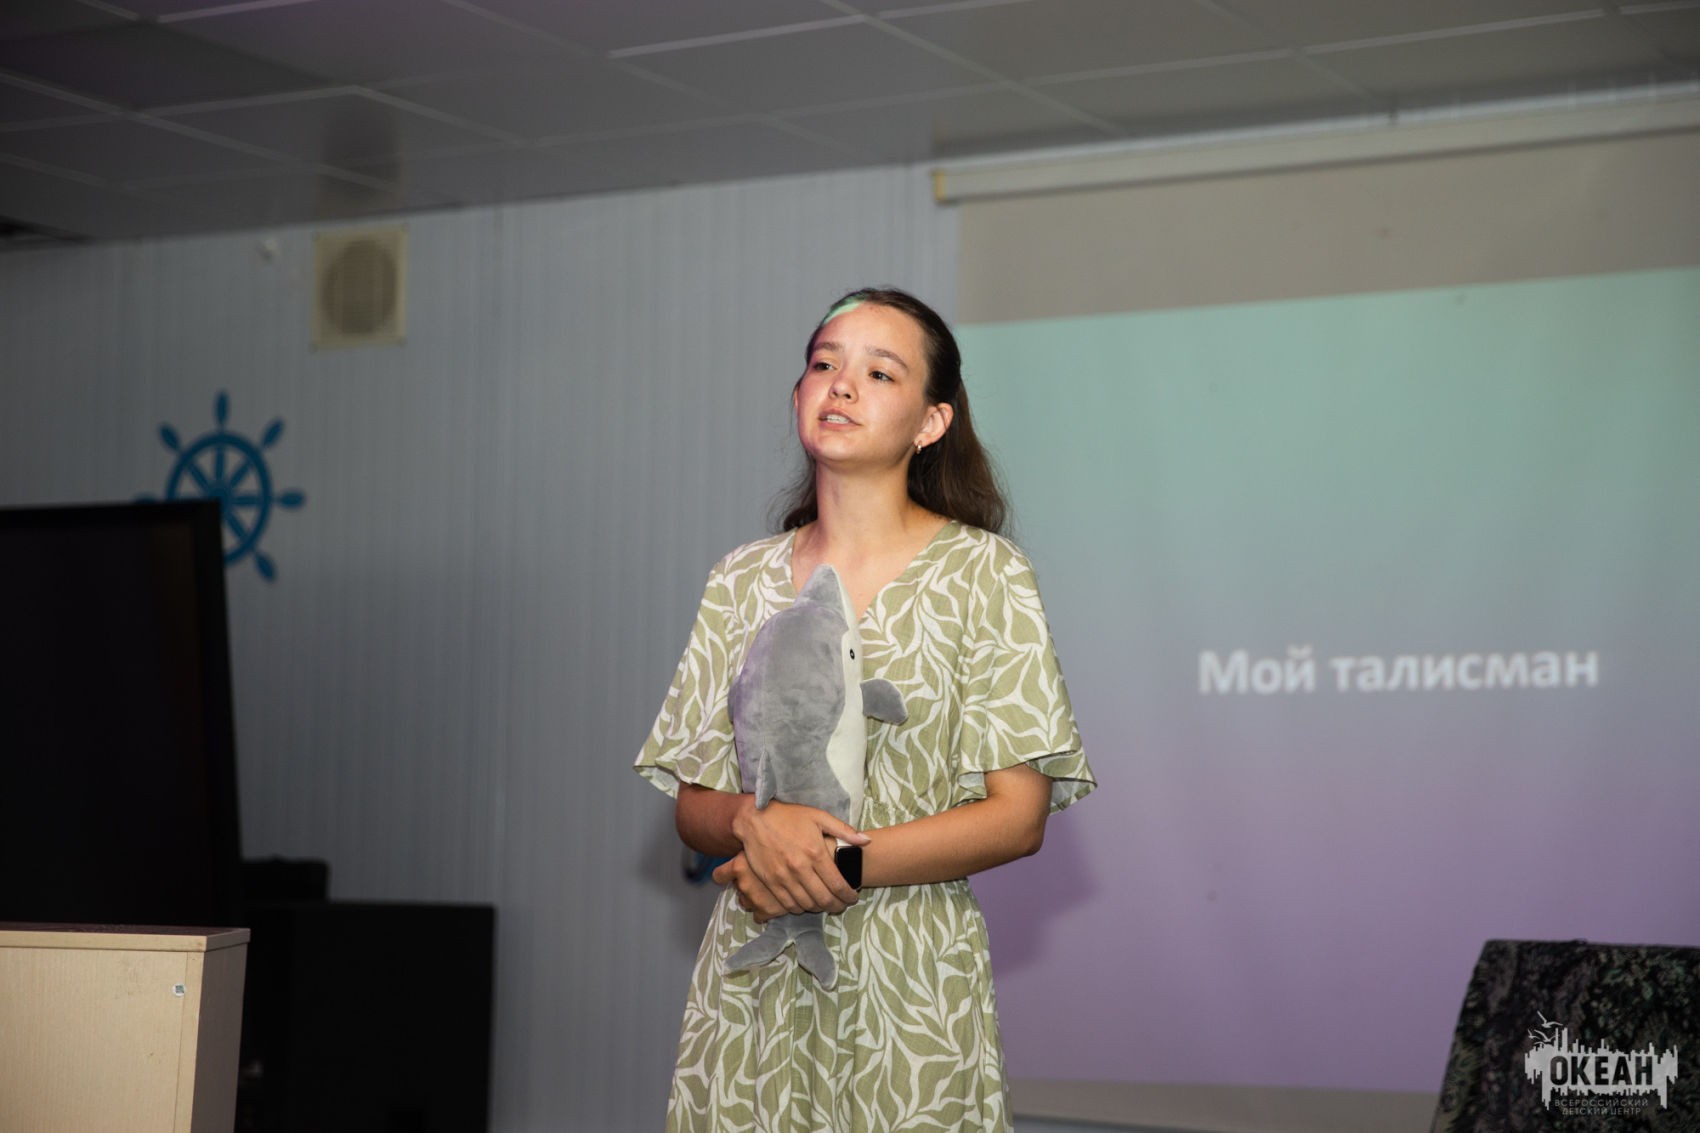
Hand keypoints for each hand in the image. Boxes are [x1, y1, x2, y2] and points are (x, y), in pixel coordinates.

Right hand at [718, 801, 866, 916]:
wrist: (754, 818)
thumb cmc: (789, 816)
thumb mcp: (819, 817)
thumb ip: (844, 830)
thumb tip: (867, 841)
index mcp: (815, 852)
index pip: (837, 884)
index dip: (848, 896)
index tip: (853, 898)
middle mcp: (800, 868)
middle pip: (824, 899)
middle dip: (837, 906)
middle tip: (842, 905)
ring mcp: (784, 877)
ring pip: (807, 904)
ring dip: (820, 908)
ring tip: (826, 904)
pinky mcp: (770, 882)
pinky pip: (788, 904)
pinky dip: (800, 908)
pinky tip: (807, 903)